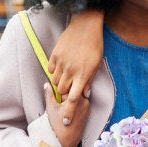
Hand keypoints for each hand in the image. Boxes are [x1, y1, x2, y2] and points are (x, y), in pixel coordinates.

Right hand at [44, 83, 89, 146]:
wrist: (68, 140)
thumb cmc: (58, 125)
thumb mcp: (51, 108)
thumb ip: (49, 94)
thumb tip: (47, 83)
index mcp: (76, 97)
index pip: (69, 85)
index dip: (62, 87)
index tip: (58, 91)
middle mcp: (85, 100)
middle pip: (75, 91)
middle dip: (67, 94)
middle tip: (60, 102)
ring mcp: (88, 106)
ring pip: (78, 97)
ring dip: (71, 100)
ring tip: (64, 109)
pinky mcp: (88, 112)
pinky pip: (82, 104)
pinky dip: (75, 105)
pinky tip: (69, 112)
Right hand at [48, 9, 103, 124]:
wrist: (85, 26)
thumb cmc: (95, 46)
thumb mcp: (96, 64)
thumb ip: (89, 80)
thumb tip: (84, 94)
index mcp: (84, 75)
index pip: (74, 98)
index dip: (70, 110)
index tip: (66, 120)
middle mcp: (71, 71)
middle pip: (62, 91)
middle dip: (65, 94)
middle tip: (69, 90)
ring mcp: (62, 63)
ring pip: (55, 82)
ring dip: (59, 83)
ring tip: (67, 77)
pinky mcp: (54, 56)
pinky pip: (50, 70)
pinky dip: (54, 72)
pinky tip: (61, 67)